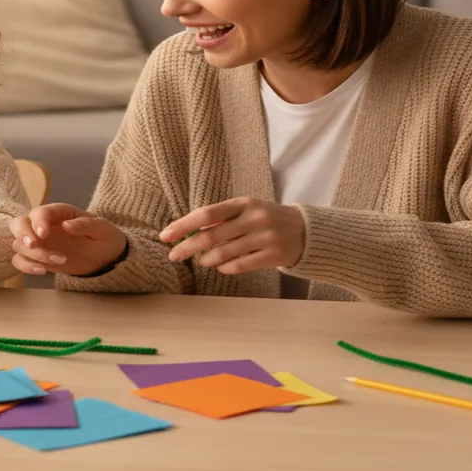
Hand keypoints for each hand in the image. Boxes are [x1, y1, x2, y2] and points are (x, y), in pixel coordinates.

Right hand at [10, 203, 126, 276]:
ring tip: (59, 260)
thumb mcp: (102, 229)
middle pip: (19, 223)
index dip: (38, 221)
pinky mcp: (38, 258)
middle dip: (23, 234)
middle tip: (34, 245)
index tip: (44, 234)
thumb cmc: (105, 237)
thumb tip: (67, 225)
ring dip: (33, 254)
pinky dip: (26, 266)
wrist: (106, 258)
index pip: (40, 212)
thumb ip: (86, 225)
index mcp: (59, 213)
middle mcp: (45, 225)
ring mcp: (39, 242)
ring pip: (19, 244)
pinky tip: (43, 271)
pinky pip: (20, 260)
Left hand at [161, 199, 305, 273]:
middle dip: (188, 247)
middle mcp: (254, 218)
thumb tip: (189, 231)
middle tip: (173, 256)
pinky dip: (226, 268)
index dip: (184, 225)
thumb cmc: (267, 219)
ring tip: (202, 262)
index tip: (166, 235)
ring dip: (207, 260)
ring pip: (225, 253)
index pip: (207, 214)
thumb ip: (221, 218)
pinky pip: (241, 265)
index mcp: (244, 203)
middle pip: (212, 235)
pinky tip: (221, 267)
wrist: (306, 231)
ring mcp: (265, 237)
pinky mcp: (274, 255)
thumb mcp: (246, 210)